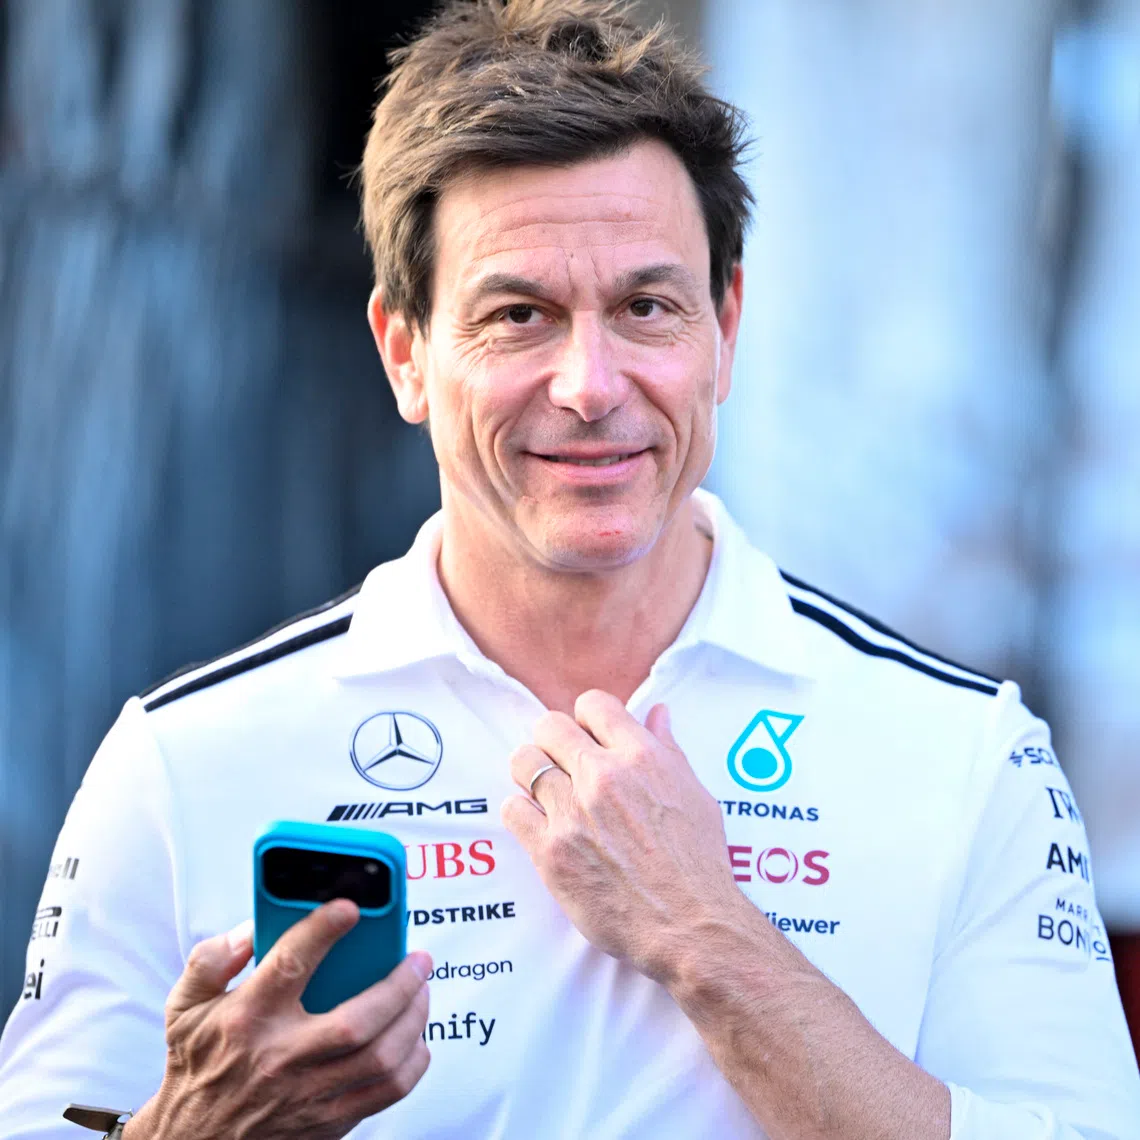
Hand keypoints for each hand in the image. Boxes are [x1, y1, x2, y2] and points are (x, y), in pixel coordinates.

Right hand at [125, 901, 431, 1139]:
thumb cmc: (198, 1067)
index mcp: (247, 1019)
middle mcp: (281, 1057)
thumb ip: (213, 959)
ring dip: (413, 1019)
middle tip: (418, 959)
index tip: (351, 907)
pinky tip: (414, 1037)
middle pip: (357, 1020)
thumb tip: (252, 927)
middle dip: (399, 984)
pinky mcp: (329, 1121)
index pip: (290, 963)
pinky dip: (412, 1061)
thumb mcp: (185, 1007)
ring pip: (381, 1057)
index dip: (324, 929)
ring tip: (421, 990)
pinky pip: (387, 1092)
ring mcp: (308, 1094)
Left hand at [502, 690, 739, 982]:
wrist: (689, 926)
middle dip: (553, 741)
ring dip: (531, 774)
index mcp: (641, 756)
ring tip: (545, 793)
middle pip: (548, 726)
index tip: (588, 737)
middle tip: (562, 764)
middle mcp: (602, 777)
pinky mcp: (550, 850)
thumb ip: (668, 749)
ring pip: (523, 762)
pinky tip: (539, 825)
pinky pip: (512, 810)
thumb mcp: (695, 794)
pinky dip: (521, 813)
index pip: (593, 704)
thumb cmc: (698, 863)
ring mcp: (572, 812)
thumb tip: (657, 712)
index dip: (587, 718)